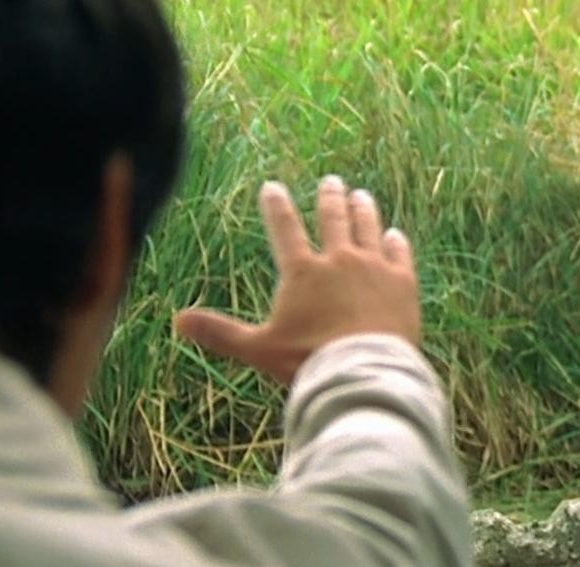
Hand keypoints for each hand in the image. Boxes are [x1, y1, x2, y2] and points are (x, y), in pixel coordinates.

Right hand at [174, 176, 421, 384]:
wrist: (363, 372)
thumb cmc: (308, 361)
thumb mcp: (258, 348)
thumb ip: (220, 332)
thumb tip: (176, 321)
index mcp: (302, 272)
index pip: (284, 228)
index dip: (276, 206)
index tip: (273, 187)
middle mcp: (339, 260)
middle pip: (333, 219)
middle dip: (330, 197)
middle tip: (331, 182)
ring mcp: (374, 268)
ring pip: (368, 228)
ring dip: (364, 210)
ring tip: (361, 196)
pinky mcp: (403, 283)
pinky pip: (399, 254)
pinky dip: (396, 242)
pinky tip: (395, 235)